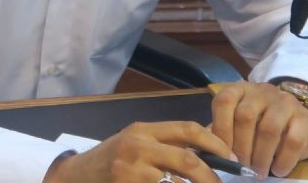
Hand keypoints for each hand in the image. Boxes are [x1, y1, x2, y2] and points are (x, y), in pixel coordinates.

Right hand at [43, 121, 232, 182]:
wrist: (76, 176)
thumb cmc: (112, 160)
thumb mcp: (136, 143)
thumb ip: (166, 145)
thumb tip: (210, 153)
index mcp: (144, 129)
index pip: (187, 129)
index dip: (214, 142)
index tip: (232, 157)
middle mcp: (137, 146)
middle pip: (187, 162)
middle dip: (211, 178)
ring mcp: (131, 171)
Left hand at [210, 81, 307, 178]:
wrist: (296, 119)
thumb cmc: (259, 124)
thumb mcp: (239, 122)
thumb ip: (223, 132)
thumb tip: (205, 151)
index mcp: (240, 90)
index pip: (224, 101)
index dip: (221, 129)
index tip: (222, 154)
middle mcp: (261, 91)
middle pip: (245, 117)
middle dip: (241, 147)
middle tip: (241, 167)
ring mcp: (284, 102)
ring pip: (268, 129)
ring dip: (261, 156)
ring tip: (258, 172)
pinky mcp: (304, 118)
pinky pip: (292, 141)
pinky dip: (283, 161)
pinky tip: (278, 169)